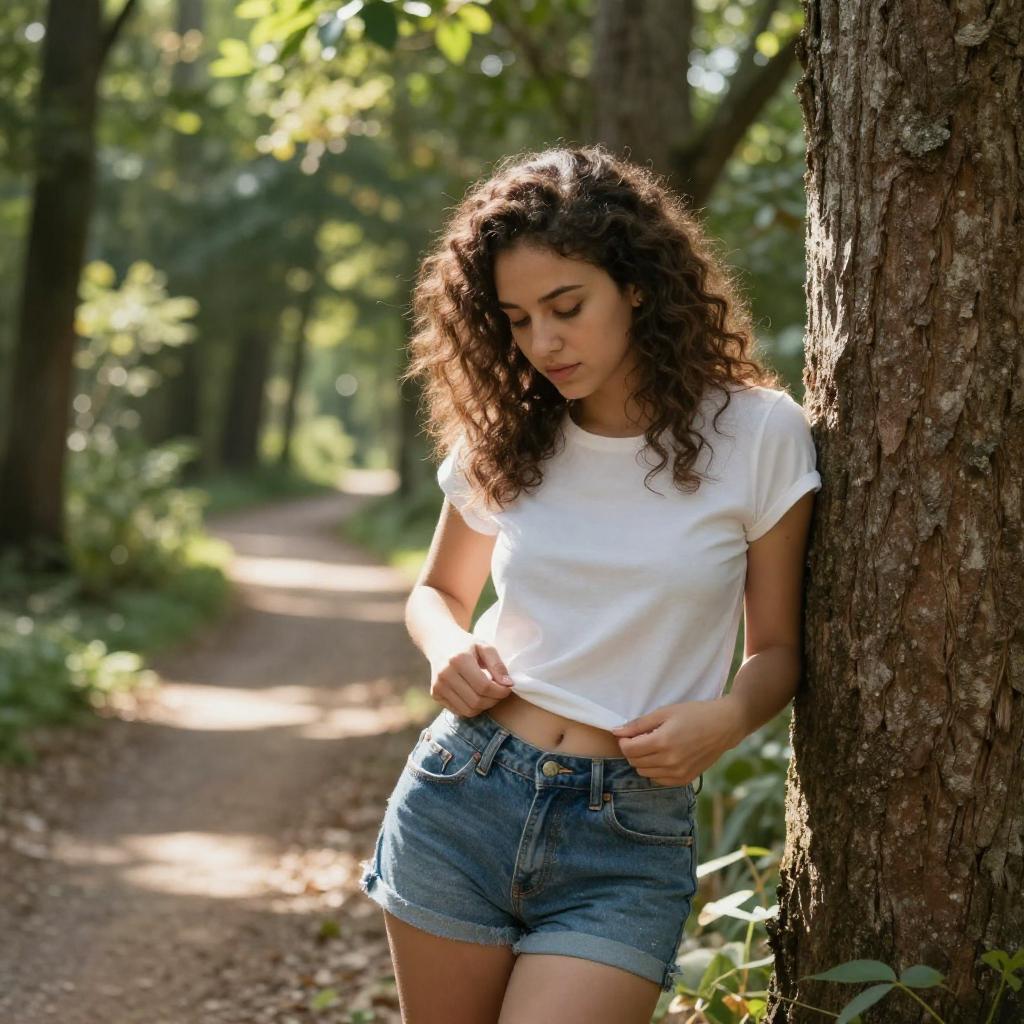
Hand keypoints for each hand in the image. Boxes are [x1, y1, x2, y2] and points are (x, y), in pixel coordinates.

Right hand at [427, 634, 515, 717]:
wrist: (439, 642)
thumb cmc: (466, 644)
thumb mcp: (484, 647)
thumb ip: (498, 665)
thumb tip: (508, 684)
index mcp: (459, 660)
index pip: (484, 686)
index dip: (500, 691)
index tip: (508, 687)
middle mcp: (445, 675)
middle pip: (476, 701)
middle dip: (494, 700)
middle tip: (500, 692)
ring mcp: (438, 686)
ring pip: (468, 710)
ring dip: (484, 706)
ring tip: (489, 694)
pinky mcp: (435, 695)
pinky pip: (459, 711)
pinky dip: (472, 708)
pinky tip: (476, 696)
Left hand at [609, 697, 741, 786]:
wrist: (724, 726)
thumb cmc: (694, 714)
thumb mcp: (664, 712)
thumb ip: (638, 724)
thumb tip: (616, 731)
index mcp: (662, 742)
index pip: (628, 750)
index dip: (624, 741)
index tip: (629, 733)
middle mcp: (669, 761)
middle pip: (634, 762)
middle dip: (632, 750)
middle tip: (642, 738)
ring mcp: (678, 773)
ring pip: (644, 773)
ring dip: (642, 761)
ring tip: (654, 746)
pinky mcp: (685, 779)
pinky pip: (658, 780)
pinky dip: (655, 770)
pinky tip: (663, 757)